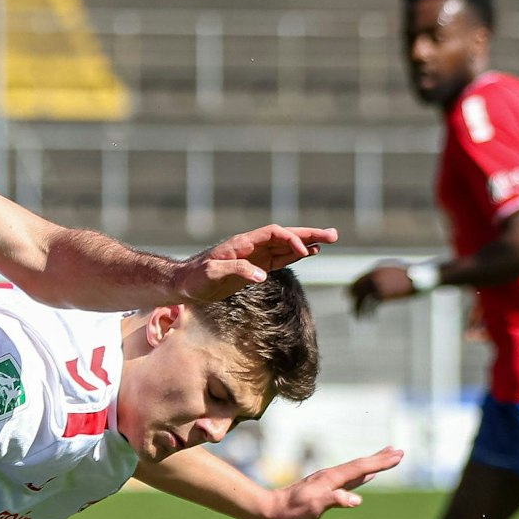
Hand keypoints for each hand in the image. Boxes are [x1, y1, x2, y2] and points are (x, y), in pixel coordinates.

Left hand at [180, 225, 338, 301]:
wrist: (184, 284)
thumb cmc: (194, 279)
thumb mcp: (211, 275)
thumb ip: (235, 271)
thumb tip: (261, 275)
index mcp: (243, 243)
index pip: (274, 234)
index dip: (291, 239)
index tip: (305, 251)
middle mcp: (252, 246)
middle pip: (285, 235)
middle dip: (308, 234)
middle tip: (334, 234)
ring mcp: (255, 255)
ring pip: (286, 245)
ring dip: (307, 242)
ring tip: (329, 240)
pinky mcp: (256, 267)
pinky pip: (281, 258)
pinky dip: (296, 255)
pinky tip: (311, 253)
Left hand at [262, 447, 404, 518]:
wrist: (272, 508)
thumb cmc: (292, 511)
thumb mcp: (314, 508)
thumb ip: (334, 501)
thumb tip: (356, 500)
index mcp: (332, 479)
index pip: (360, 468)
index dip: (380, 462)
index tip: (398, 455)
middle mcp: (332, 476)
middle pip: (360, 464)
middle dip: (380, 458)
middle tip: (400, 451)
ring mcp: (329, 480)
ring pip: (356, 469)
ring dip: (373, 463)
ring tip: (387, 457)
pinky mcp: (325, 486)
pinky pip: (350, 477)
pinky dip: (362, 473)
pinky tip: (366, 475)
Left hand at [348, 264, 416, 317]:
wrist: (422, 276)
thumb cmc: (414, 272)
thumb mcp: (397, 268)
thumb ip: (385, 272)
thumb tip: (381, 278)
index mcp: (376, 268)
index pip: (359, 280)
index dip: (353, 289)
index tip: (350, 297)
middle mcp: (374, 275)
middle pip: (357, 290)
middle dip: (354, 300)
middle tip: (353, 310)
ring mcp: (377, 284)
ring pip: (361, 299)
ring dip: (358, 310)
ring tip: (358, 318)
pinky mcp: (382, 294)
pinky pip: (371, 305)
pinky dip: (369, 313)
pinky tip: (370, 319)